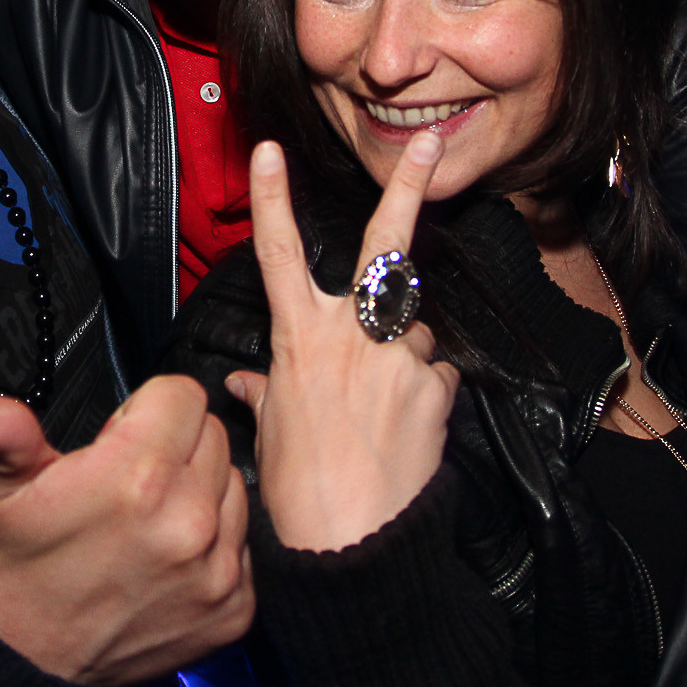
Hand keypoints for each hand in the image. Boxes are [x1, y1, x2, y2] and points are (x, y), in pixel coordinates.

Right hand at [0, 379, 252, 685]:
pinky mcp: (234, 606)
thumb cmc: (21, 573)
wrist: (33, 665)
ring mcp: (216, 568)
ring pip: (234, 486)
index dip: (148, 407)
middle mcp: (188, 520)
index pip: (183, 394)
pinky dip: (215, 545)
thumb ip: (6, 436)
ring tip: (151, 520)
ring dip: (201, 493)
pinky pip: (243, 544)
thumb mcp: (3, 492)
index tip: (125, 434)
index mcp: (136, 477)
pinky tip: (170, 557)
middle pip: (213, 435)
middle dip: (175, 446)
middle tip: (132, 480)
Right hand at [225, 134, 460, 552]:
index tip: (270, 151)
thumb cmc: (298, 489)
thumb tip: (249, 385)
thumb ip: (265, 393)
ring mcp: (400, 357)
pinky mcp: (437, 387)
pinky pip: (434, 376)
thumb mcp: (271, 430)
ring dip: (405, 354)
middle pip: (383, 245)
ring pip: (413, 331)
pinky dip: (424, 394)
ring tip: (384, 412)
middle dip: (409, 186)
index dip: (271, 199)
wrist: (353, 542)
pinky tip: (406, 430)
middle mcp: (352, 335)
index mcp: (300, 338)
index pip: (278, 253)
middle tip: (433, 144)